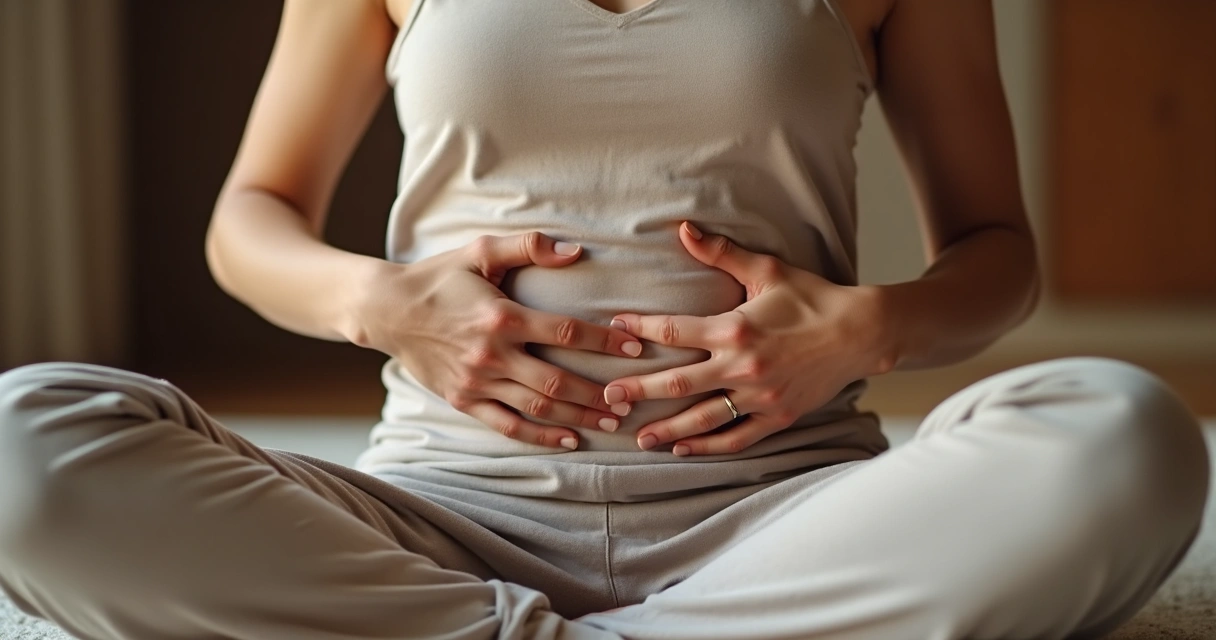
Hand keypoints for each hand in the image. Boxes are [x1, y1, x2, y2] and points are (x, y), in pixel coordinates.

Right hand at [350, 232, 641, 449]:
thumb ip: (528, 246)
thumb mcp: (480, 250)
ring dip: (578, 417)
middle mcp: (491, 354)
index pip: (566, 332)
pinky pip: (507, 425)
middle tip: (630, 399)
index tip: (635, 347)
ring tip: (612, 422)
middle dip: (598, 393)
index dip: (604, 342)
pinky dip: (540, 436)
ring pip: (537, 407)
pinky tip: (569, 439)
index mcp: (501, 316)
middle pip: (556, 380)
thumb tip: (574, 251)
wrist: (387, 310)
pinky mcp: (463, 400)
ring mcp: (477, 382)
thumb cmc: (439, 276)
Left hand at [603, 222, 892, 455]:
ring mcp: (759, 398)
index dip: (641, 329)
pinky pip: (736, 438)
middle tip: (608, 396)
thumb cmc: (812, 298)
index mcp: (735, 329)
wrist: (861, 333)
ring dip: (666, 427)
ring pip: (702, 418)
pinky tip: (683, 447)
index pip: (674, 330)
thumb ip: (721, 252)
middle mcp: (742, 367)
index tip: (616, 328)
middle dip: (638, 389)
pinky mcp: (777, 417)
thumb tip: (684, 229)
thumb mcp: (767, 271)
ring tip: (638, 436)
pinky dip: (707, 446)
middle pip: (677, 382)